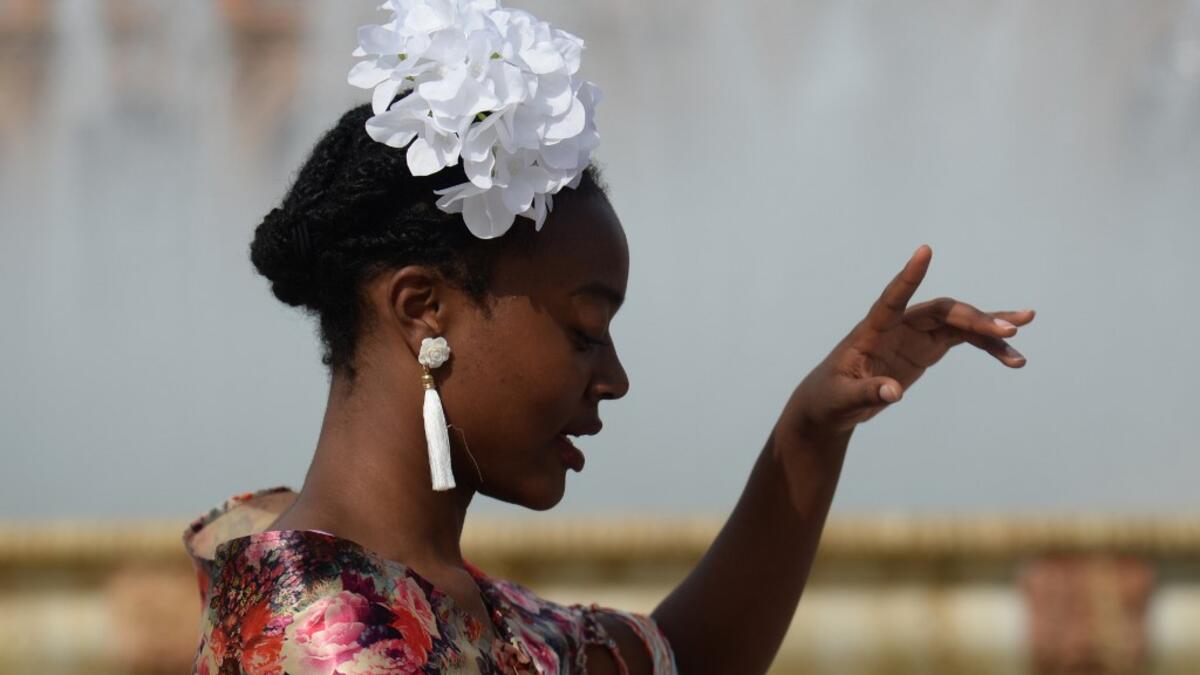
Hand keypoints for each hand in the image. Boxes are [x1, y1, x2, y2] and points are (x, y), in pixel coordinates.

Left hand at [782, 244, 1034, 438]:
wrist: (833, 404)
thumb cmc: (831, 397)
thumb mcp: (843, 399)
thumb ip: (868, 393)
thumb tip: (893, 393)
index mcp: (872, 330)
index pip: (891, 298)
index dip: (908, 276)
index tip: (925, 250)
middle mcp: (897, 325)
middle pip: (941, 311)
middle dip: (974, 318)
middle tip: (1009, 329)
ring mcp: (915, 335)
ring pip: (958, 322)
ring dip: (990, 328)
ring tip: (1024, 328)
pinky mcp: (926, 348)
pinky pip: (963, 339)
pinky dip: (987, 346)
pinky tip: (1012, 357)